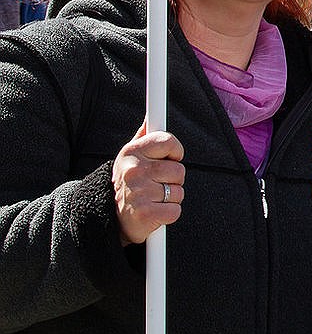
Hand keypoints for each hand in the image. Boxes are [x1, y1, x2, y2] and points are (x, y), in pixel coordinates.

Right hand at [113, 121, 184, 244]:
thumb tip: (152, 114)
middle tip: (156, 184)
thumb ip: (144, 136)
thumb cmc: (129, 183)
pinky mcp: (145, 214)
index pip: (169, 141)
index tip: (170, 158)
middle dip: (173, 179)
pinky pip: (175, 210)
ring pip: (178, 191)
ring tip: (153, 198)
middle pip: (178, 169)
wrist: (110, 218)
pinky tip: (154, 212)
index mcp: (131, 152)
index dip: (175, 152)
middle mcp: (133, 170)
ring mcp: (138, 192)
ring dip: (171, 197)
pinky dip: (169, 213)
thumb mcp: (131, 156)